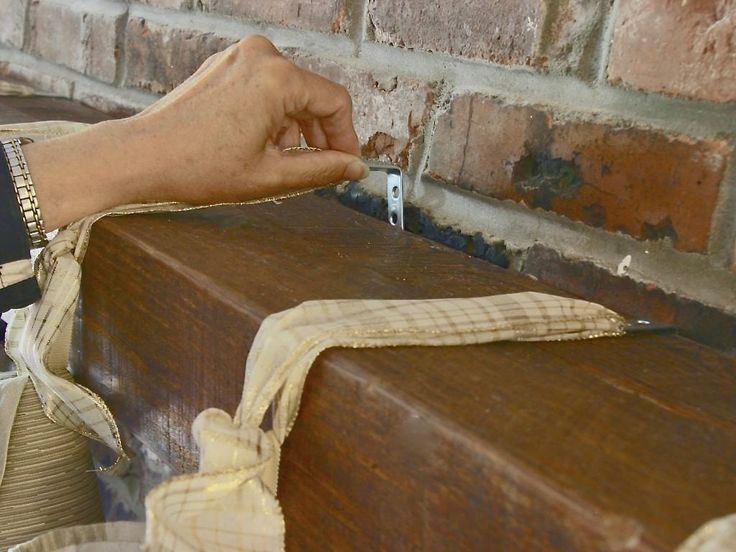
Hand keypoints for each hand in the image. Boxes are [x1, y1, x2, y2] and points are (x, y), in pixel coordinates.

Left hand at [24, 35, 367, 229]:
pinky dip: (272, 117)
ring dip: (294, 128)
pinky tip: (259, 146)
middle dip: (319, 135)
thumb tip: (355, 169)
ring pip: (289, 94)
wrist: (142, 157)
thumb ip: (322, 169)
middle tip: (319, 170)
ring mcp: (239, 58)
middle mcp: (260, 57)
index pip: (335, 102)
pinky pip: (265, 89)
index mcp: (277, 78)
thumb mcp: (271, 175)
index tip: (346, 165)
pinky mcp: (224, 67)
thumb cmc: (198, 166)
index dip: (346, 138)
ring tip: (278, 162)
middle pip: (312, 95)